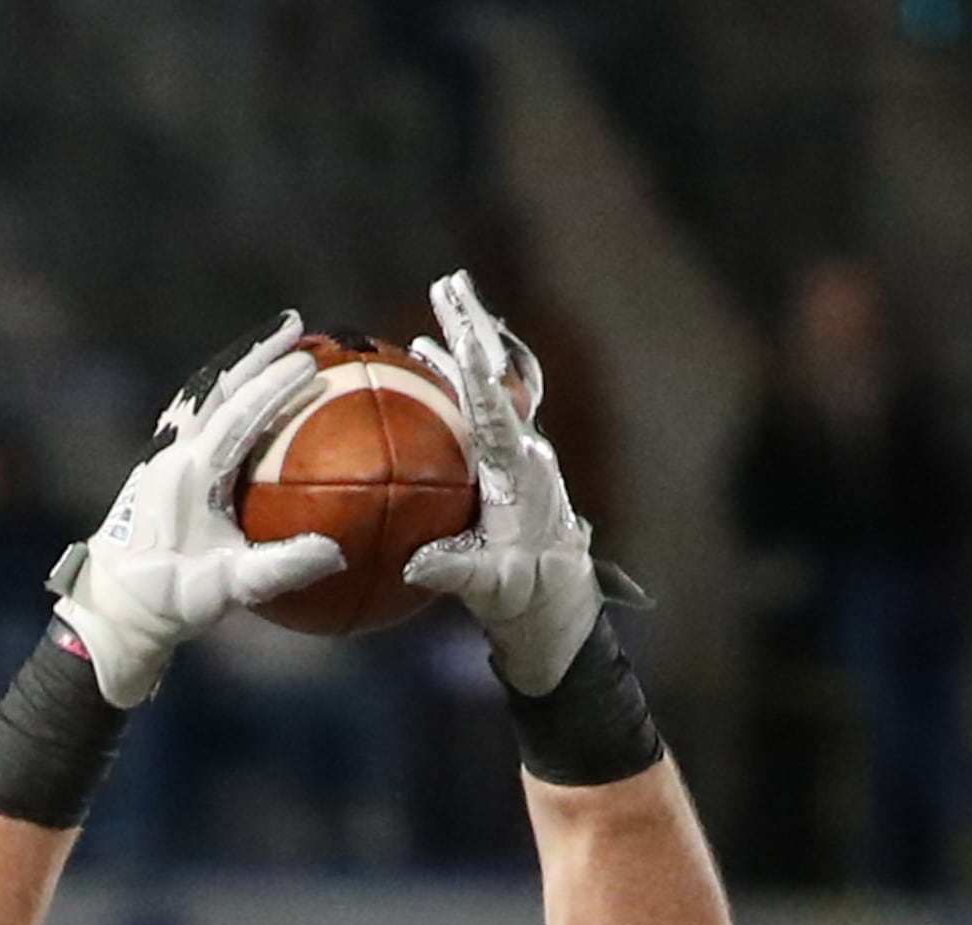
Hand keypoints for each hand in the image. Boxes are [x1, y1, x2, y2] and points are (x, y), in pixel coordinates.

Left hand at [46, 319, 341, 704]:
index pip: (239, 413)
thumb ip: (281, 569)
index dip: (275, 386)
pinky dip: (222, 390)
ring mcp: (163, 451)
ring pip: (204, 390)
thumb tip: (336, 552)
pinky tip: (242, 389)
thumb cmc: (172, 598)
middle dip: (259, 352)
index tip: (311, 362)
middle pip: (220, 384)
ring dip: (238, 364)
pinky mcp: (160, 461)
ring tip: (273, 345)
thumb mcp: (229, 589)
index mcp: (192, 471)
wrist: (116, 603)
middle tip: (297, 325)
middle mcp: (174, 450)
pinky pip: (195, 411)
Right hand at [403, 267, 605, 693]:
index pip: (493, 409)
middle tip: (450, 281)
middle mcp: (524, 446)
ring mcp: (520, 445)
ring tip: (442, 299)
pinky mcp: (510, 452)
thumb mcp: (490, 588)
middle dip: (474, 325)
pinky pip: (485, 400)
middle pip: (498, 371)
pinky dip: (463, 372)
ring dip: (469, 337)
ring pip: (494, 377)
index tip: (458, 332)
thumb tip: (417, 567)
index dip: (473, 372)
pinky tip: (431, 356)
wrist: (554, 597)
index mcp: (517, 470)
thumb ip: (455, 574)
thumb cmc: (522, 594)